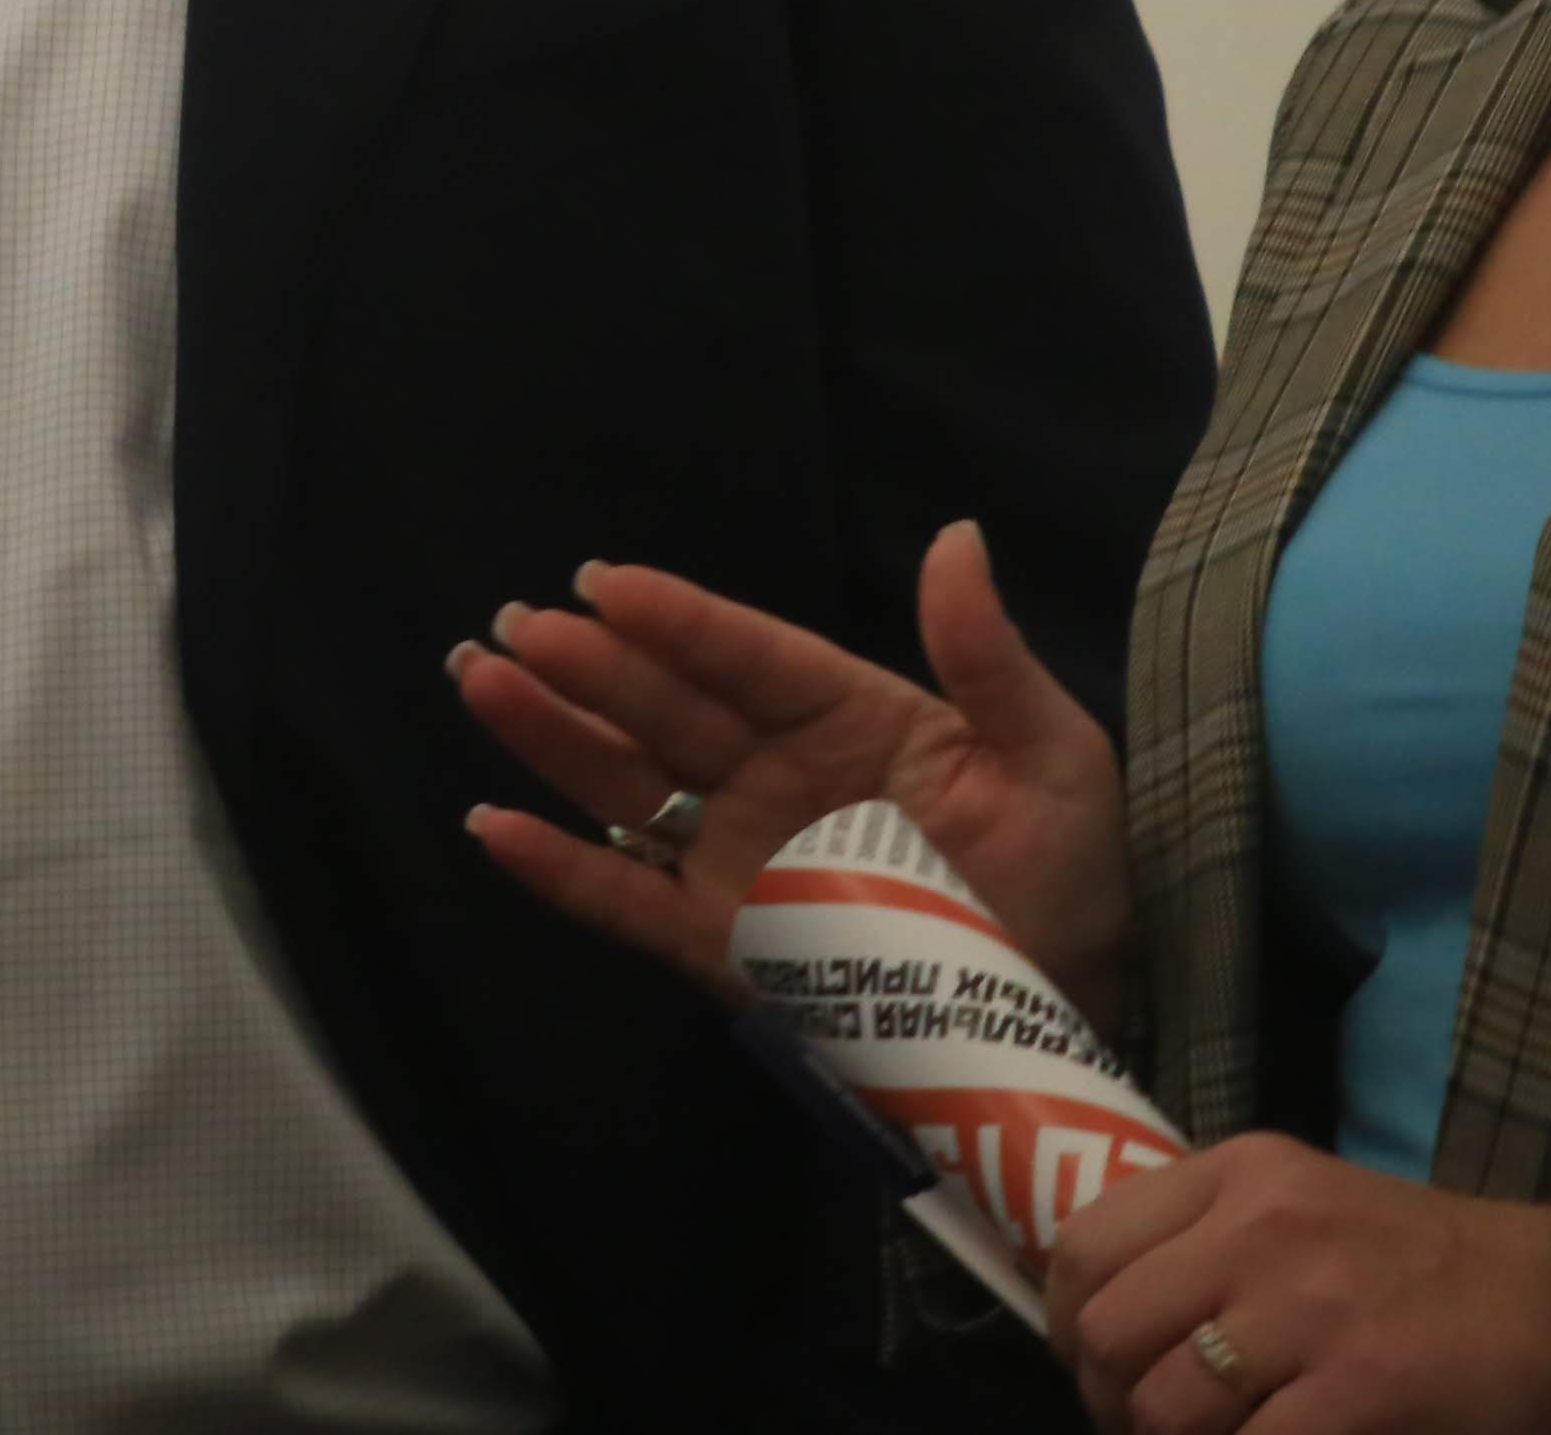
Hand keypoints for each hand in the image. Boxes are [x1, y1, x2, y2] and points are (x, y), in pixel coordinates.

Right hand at [449, 520, 1133, 1018]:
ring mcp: (742, 860)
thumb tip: (956, 536)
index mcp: (852, 718)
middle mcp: (779, 777)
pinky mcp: (722, 945)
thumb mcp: (1051, 757)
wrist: (1071, 1015)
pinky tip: (492, 827)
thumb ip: (987, 659)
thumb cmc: (1070, 877)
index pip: (751, 658)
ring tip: (479, 679)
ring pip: (628, 787)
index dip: (679, 622)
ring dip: (552, 737)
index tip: (605, 581)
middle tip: (515, 621)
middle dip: (590, 667)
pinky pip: (626, 902)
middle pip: (668, 712)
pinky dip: (559, 871)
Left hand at [1044, 1134, 1550, 1434]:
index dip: (1063, 1319)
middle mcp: (1261, 1226)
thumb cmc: (1419, 1262)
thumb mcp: (1300, 1202)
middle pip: (1108, 1332)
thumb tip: (1093, 1309)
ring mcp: (1309, 1308)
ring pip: (1163, 1406)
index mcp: (1240, 1172)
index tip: (1082, 1358)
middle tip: (1139, 1423)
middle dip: (1108, 1398)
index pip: (1087, 1241)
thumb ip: (1204, 1233)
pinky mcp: (1358, 1387)